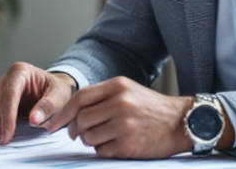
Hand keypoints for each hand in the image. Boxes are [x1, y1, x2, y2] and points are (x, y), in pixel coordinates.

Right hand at [0, 62, 75, 143]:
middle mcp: (8, 78)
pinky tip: (5, 135)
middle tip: (5, 141)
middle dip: (1, 121)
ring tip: (5, 139)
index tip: (9, 133)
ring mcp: (2, 89)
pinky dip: (0, 125)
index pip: (10, 92)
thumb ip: (48, 106)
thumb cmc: (58, 90)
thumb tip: (34, 120)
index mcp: (21, 71)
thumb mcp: (60, 96)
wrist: (58, 92)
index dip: (8, 114)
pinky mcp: (1, 101)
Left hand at [44, 76, 192, 158]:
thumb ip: (101, 97)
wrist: (182, 122)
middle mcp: (120, 103)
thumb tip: (70, 114)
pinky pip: (102, 151)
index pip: (79, 98)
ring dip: (90, 140)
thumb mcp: (127, 91)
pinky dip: (103, 150)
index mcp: (118, 86)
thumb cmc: (151, 107)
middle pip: (81, 119)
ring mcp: (125, 125)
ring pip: (89, 137)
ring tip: (103, 137)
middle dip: (76, 129)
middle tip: (80, 133)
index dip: (63, 112)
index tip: (53, 123)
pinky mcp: (129, 145)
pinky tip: (115, 144)